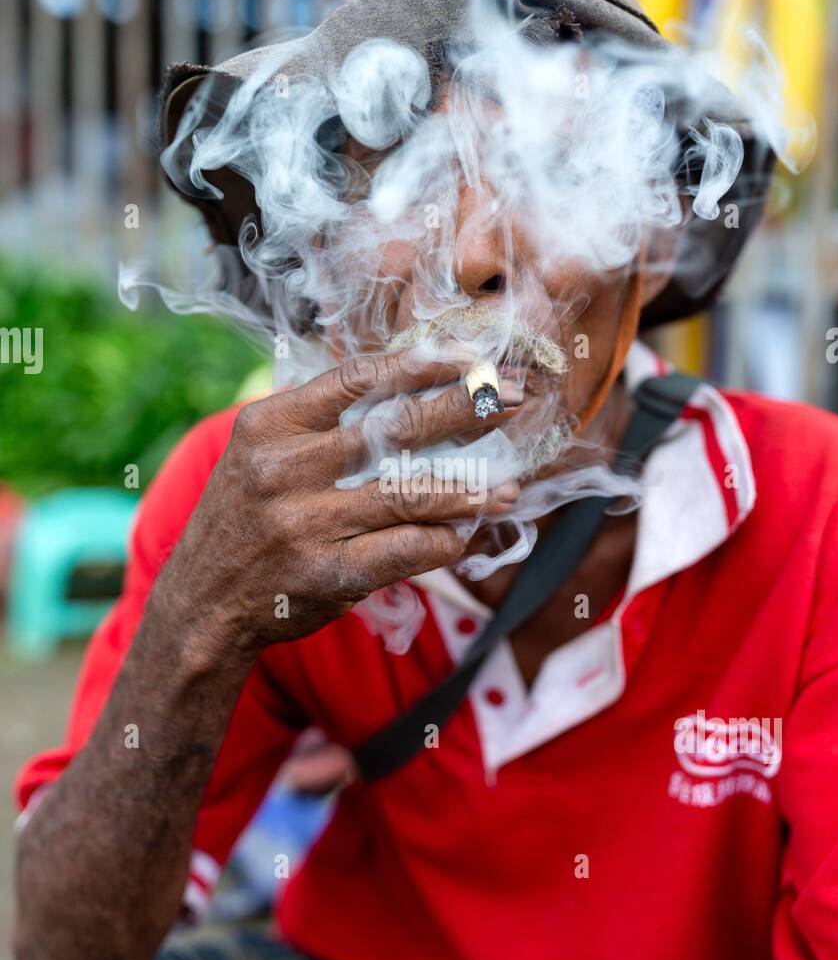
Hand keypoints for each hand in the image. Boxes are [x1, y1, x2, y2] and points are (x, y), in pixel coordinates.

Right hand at [159, 347, 519, 659]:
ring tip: (509, 487)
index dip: (423, 365)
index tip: (471, 358)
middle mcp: (283, 469)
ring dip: (470, 489)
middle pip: (394, 428)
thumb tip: (413, 387)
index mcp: (268, 425)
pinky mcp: (326, 573)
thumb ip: (320, 422)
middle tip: (513, 398)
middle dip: (465, 409)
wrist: (202, 600)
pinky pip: (405, 549)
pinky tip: (461, 535)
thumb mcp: (260, 453)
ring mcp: (304, 523)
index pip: (358, 379)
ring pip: (410, 494)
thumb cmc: (247, 517)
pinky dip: (442, 540)